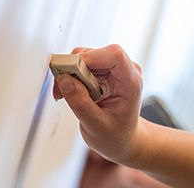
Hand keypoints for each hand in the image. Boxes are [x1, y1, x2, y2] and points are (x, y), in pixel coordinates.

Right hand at [53, 44, 144, 163]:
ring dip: (70, 73)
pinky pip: (83, 64)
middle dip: (73, 68)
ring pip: (86, 56)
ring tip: (68, 95)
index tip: (70, 73)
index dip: (89, 58)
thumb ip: (80, 103)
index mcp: (131, 82)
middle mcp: (126, 71)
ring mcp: (115, 70)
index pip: (114, 54)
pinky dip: (72, 76)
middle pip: (96, 53)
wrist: (123, 139)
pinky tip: (72, 92)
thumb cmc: (116, 135)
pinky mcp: (104, 71)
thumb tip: (64, 80)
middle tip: (62, 90)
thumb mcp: (95, 126)